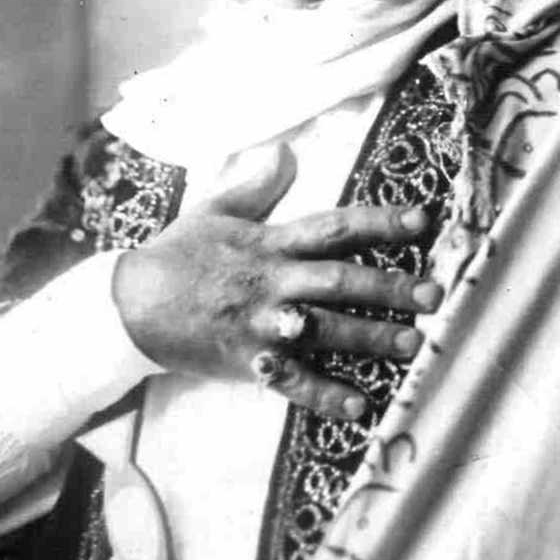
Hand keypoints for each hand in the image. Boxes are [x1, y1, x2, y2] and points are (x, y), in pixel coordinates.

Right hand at [112, 142, 441, 418]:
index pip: (333, 226)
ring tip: (412, 344)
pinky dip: (325, 395)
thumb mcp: (213, 210)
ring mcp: (261, 324)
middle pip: (339, 281)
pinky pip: (293, 382)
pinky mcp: (248, 362)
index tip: (422, 220)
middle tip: (432, 294)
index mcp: (270, 243)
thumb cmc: (175, 256)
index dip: (379, 221)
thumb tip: (285, 152)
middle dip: (388, 287)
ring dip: (369, 339)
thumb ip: (256, 185)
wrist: (127, 306)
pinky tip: (360, 406)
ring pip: (324, 331)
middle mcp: (272, 282)